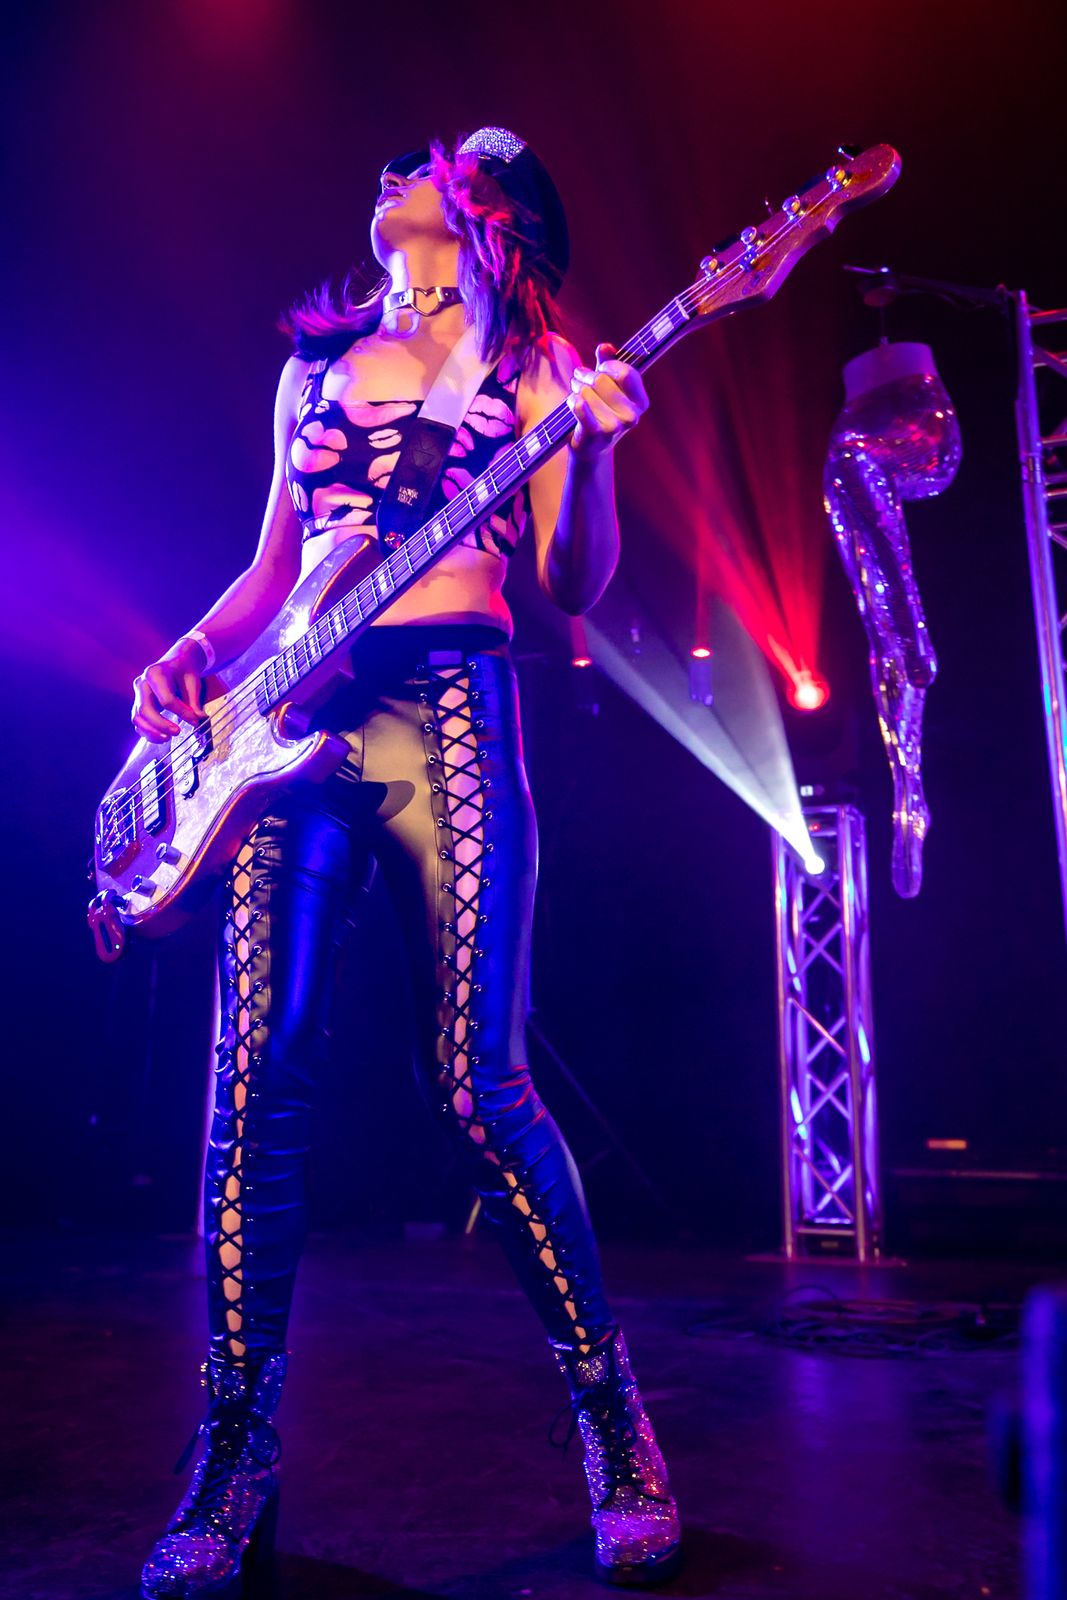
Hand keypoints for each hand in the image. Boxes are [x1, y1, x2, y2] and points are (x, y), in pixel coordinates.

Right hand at [131, 636, 208, 743]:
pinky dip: (147, 732)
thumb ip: (194, 701)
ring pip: (138, 717)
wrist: (175, 663)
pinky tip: (161, 736)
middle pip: (145, 709)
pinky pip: (138, 721)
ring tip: (167, 738)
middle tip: (177, 732)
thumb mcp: (193, 681)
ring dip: (151, 732)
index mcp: (156, 674)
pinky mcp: (138, 704)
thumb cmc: (184, 671)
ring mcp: (137, 694)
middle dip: (161, 725)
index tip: (194, 721)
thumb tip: (198, 719)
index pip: (166, 699)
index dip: (181, 713)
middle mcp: (142, 683)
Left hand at [567, 342, 648, 458]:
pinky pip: (579, 406)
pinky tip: (573, 402)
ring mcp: (615, 427)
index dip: (608, 365)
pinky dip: (573, 401)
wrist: (591, 446)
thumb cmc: (601, 410)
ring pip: (587, 392)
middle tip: (579, 378)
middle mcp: (632, 416)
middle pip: (602, 380)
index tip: (600, 367)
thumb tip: (606, 347)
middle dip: (586, 376)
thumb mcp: (608, 386)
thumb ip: (607, 363)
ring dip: (577, 388)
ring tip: (576, 393)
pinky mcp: (595, 434)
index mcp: (641, 402)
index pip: (626, 373)